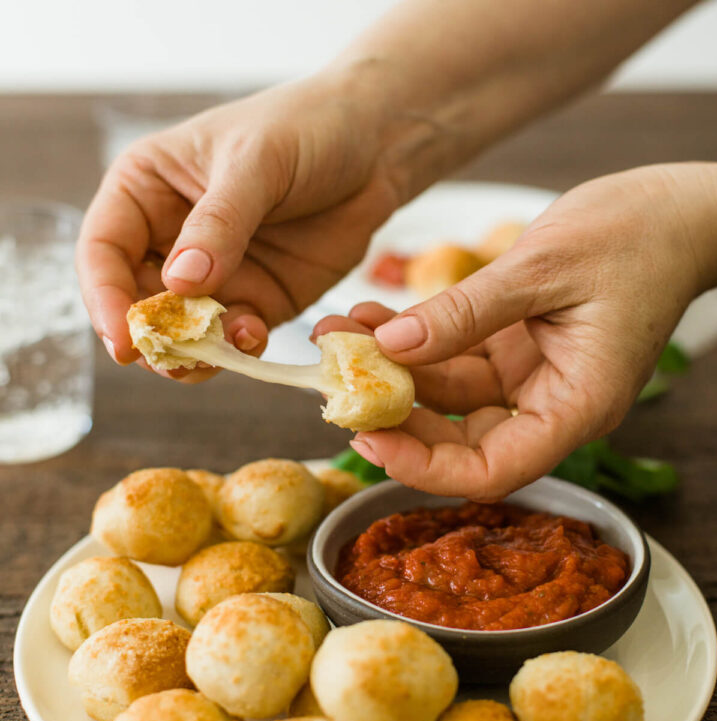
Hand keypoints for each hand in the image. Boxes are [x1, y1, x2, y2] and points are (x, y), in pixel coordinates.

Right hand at [76, 71, 399, 378]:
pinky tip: (253, 336)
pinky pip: (234, 339)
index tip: (122, 337)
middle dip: (151, 337)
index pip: (103, 250)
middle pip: (137, 304)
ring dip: (192, 353)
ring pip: (184, 332)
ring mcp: (216, 276)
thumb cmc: (306, 129)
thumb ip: (219, 222)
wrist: (376, 149)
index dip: (105, 297)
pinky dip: (237, 349)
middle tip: (171, 359)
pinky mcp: (258, 301)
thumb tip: (180, 283)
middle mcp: (172, 239)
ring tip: (213, 356)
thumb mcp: (256, 162)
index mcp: (147, 190)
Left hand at [315, 164, 716, 498]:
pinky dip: (415, 341)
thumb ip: (466, 312)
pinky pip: (455, 360)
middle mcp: (551, 404)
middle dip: (396, 416)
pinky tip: (372, 316)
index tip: (370, 439)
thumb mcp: (544, 268)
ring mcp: (530, 380)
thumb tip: (392, 344)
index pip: (495, 470)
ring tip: (339, 333)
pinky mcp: (515, 352)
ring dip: (393, 370)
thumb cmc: (637, 236)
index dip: (428, 468)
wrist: (675, 211)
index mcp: (577, 405)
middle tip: (333, 384)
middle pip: (462, 441)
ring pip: (449, 399)